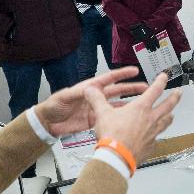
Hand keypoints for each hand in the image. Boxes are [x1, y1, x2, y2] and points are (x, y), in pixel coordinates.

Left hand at [34, 67, 151, 137]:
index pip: (109, 78)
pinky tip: (129, 117)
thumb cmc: (53, 106)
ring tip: (142, 101)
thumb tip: (89, 88)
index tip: (134, 71)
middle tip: (144, 87)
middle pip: (117, 91)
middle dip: (131, 88)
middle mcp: (96, 97)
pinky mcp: (95, 120)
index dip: (122, 74)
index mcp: (90, 87)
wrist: (49, 123)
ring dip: (129, 103)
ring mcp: (96, 108)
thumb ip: (78, 92)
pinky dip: (121, 116)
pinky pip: (111, 117)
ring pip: (117, 104)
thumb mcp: (65, 96)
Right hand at [85, 73, 182, 163]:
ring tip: (172, 114)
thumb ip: (97, 100)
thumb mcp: (102, 114)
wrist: (116, 157)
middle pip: (168, 105)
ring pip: (166, 122)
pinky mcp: (151, 145)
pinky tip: (156, 137)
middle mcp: (151, 119)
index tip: (165, 76)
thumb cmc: (112, 136)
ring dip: (170, 116)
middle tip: (179, 93)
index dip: (161, 81)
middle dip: (174, 97)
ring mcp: (153, 133)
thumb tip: (90, 90)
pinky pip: (157, 139)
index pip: (155, 90)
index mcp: (141, 108)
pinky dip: (158, 136)